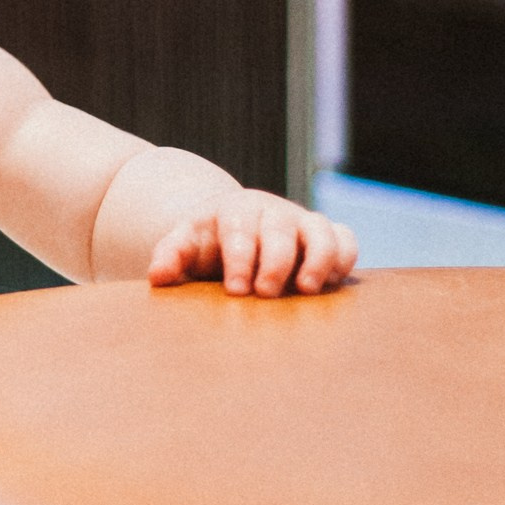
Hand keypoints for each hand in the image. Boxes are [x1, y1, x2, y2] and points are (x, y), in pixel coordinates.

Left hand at [148, 195, 356, 297]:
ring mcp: (301, 222)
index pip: (239, 227)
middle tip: (266, 293)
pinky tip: (332, 283)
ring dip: (318, 258)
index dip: (240, 257)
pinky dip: (344, 257)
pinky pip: (345, 239)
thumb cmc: (208, 244)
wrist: (234, 231)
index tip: (236, 289)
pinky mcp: (325, 236)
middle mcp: (272, 211)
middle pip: (279, 228)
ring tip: (306, 290)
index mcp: (235, 210)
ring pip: (320, 230)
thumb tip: (158, 277)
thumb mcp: (185, 245)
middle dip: (275, 261)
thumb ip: (170, 256)